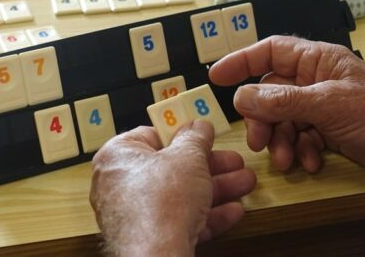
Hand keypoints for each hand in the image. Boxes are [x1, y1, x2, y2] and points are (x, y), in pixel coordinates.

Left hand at [90, 121, 255, 254]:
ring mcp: (134, 214)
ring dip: (217, 189)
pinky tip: (234, 210)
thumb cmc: (161, 203)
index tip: (204, 133)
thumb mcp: (189, 157)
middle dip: (212, 165)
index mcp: (120, 155)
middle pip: (174, 167)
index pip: (153, 135)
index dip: (183, 132)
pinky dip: (207, 214)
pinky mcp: (149, 238)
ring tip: (244, 183)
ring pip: (182, 195)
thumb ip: (196, 137)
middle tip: (234, 161)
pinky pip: (180, 220)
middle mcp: (121, 184)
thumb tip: (199, 126)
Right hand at [209, 36, 364, 184]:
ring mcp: (321, 105)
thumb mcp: (326, 104)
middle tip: (258, 140)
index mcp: (315, 60)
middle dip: (263, 117)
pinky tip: (310, 161)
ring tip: (286, 159)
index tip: (216, 76)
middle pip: (271, 92)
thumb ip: (281, 100)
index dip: (241, 60)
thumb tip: (241, 96)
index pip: (270, 51)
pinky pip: (301, 135)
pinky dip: (301, 149)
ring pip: (284, 118)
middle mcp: (314, 80)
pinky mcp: (329, 129)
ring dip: (281, 139)